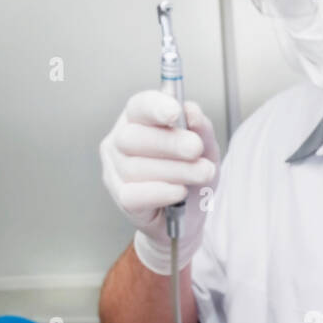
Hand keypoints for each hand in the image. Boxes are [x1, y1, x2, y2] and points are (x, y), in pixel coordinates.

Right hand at [99, 90, 218, 273]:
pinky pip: (136, 194)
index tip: (175, 112)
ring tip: (202, 174)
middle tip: (196, 149)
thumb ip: (201, 129)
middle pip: (133, 137)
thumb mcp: (206, 150)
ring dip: (175, 170)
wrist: (190, 216)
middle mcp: (120, 142)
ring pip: (137, 167)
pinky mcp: (122, 199)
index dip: (155, 107)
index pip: (139, 106)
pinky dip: (162, 192)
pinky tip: (180, 192)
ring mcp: (116, 171)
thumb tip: (192, 111)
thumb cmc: (191, 175)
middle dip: (169, 142)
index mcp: (138, 119)